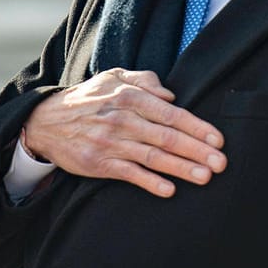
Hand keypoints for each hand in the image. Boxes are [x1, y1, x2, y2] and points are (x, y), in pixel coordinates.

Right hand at [22, 68, 227, 197]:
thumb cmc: (88, 99)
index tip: (218, 139)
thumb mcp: (113, 78)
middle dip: (197, 150)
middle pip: (167, 137)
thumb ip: (144, 80)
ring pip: (153, 157)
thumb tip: (171, 95)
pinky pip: (129, 174)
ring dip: (181, 168)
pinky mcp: (99, 163)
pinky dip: (149, 182)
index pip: (171, 113)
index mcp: (129, 97)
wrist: (45, 121)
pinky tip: (169, 190)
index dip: (197, 127)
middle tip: (221, 162)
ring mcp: (110, 143)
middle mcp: (122, 119)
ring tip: (205, 177)